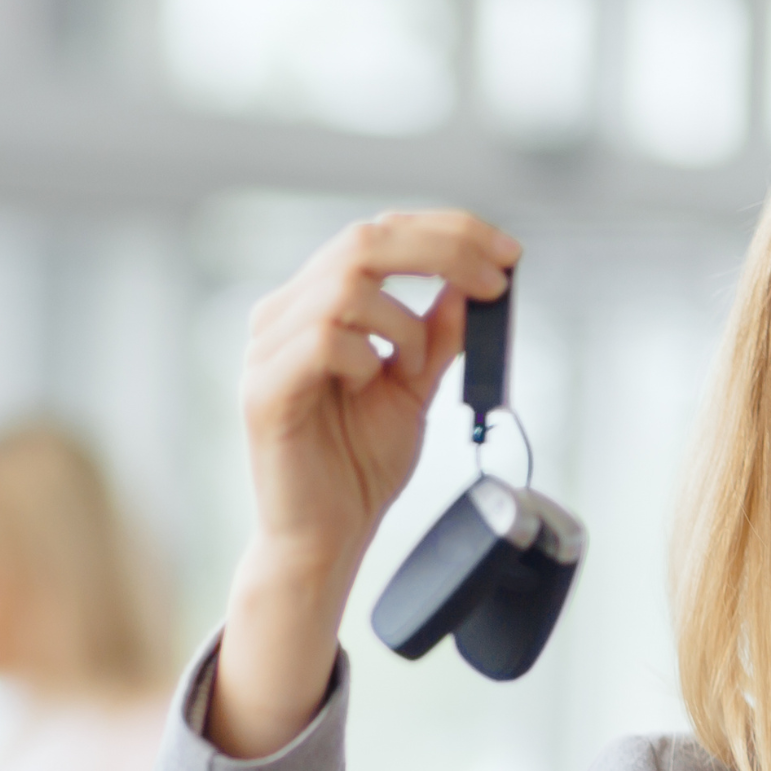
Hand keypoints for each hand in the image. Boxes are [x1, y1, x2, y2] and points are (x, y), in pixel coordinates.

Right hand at [213, 210, 519, 759]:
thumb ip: (435, 337)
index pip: (378, 234)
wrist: (326, 539)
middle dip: (443, 250)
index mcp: (315, 304)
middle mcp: (283, 315)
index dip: (446, 231)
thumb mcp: (414, 389)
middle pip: (363, 240)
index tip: (506, 253)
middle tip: (495, 280)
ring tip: (411, 370)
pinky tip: (370, 387)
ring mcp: (266, 349)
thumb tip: (471, 284)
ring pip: (346, 285)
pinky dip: (366, 357)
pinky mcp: (264, 389)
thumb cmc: (356, 469)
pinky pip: (323, 340)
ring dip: (402, 323)